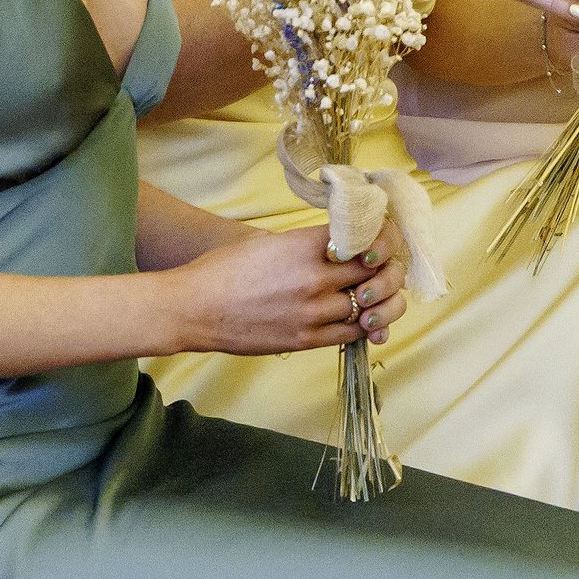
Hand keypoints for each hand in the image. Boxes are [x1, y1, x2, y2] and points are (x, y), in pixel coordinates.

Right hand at [162, 222, 409, 356]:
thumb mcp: (269, 242)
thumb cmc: (225, 269)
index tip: (380, 238)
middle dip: (384, 267)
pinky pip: (352, 333)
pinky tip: (363, 317)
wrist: (194, 308)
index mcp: (306, 246)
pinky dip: (364, 324)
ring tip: (375, 292)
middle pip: (374, 272)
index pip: (366, 237)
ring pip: (369, 305)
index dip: (381, 237)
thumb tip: (342, 243)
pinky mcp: (305, 340)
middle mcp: (315, 278)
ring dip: (378, 298)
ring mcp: (312, 313)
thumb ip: (309, 243)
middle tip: (384, 265)